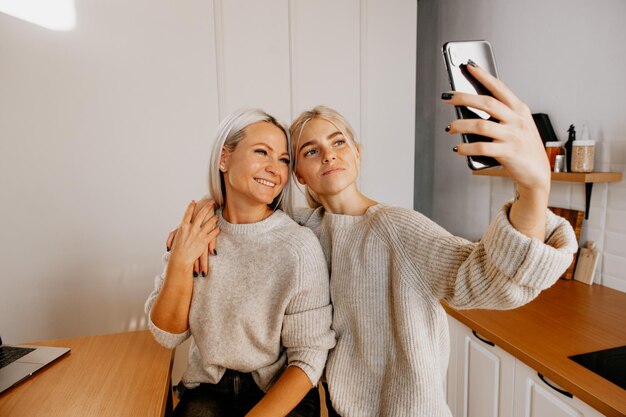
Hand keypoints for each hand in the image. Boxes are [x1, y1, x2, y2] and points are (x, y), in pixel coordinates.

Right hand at [167, 199, 217, 276]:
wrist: (180, 259)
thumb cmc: (176, 249)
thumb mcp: (176, 237)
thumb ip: (180, 230)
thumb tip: (183, 225)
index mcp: (183, 226)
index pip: (188, 213)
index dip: (191, 207)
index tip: (194, 201)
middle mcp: (192, 228)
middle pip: (201, 215)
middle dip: (207, 207)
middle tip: (211, 202)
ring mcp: (198, 234)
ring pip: (209, 223)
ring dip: (214, 219)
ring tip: (217, 216)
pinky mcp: (204, 241)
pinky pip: (212, 233)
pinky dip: (216, 230)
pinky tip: (218, 228)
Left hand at [443, 63, 549, 198]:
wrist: (537, 173)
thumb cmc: (523, 148)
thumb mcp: (517, 126)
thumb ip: (500, 116)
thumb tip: (471, 107)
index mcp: (519, 110)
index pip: (499, 88)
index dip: (483, 76)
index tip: (469, 67)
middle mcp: (517, 120)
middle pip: (486, 103)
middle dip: (464, 98)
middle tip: (447, 97)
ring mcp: (513, 136)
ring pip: (480, 125)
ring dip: (460, 125)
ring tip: (449, 128)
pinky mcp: (508, 153)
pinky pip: (481, 147)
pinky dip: (466, 147)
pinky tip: (458, 148)